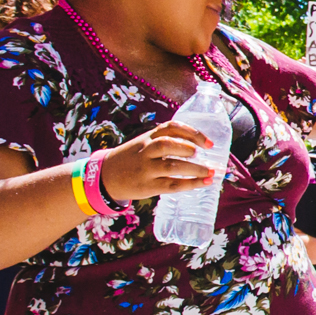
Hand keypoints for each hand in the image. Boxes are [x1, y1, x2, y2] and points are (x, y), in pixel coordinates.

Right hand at [97, 119, 219, 204]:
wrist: (105, 177)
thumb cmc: (131, 159)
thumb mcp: (143, 143)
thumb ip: (164, 141)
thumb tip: (198, 146)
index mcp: (148, 137)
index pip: (171, 127)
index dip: (192, 132)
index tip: (209, 142)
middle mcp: (146, 151)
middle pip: (167, 144)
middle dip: (189, 147)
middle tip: (205, 153)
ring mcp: (146, 169)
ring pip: (172, 166)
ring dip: (195, 169)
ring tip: (211, 172)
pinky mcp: (148, 186)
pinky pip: (172, 185)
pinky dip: (190, 184)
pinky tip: (204, 183)